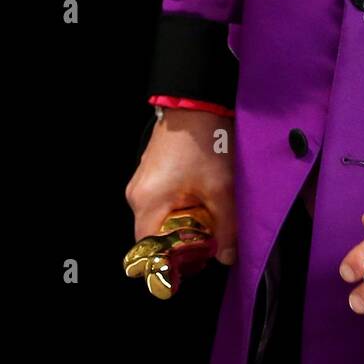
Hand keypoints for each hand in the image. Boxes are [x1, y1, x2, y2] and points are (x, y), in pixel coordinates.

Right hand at [125, 108, 237, 264]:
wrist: (198, 101)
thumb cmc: (206, 142)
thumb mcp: (221, 188)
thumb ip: (226, 227)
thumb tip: (226, 257)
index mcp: (147, 203)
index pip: (148, 252)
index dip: (171, 263)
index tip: (197, 261)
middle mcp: (137, 195)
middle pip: (155, 237)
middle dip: (183, 243)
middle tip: (211, 239)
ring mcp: (142, 182)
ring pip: (160, 219)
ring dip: (184, 224)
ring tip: (211, 215)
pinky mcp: (151, 173)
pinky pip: (162, 203)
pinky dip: (181, 208)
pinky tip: (203, 198)